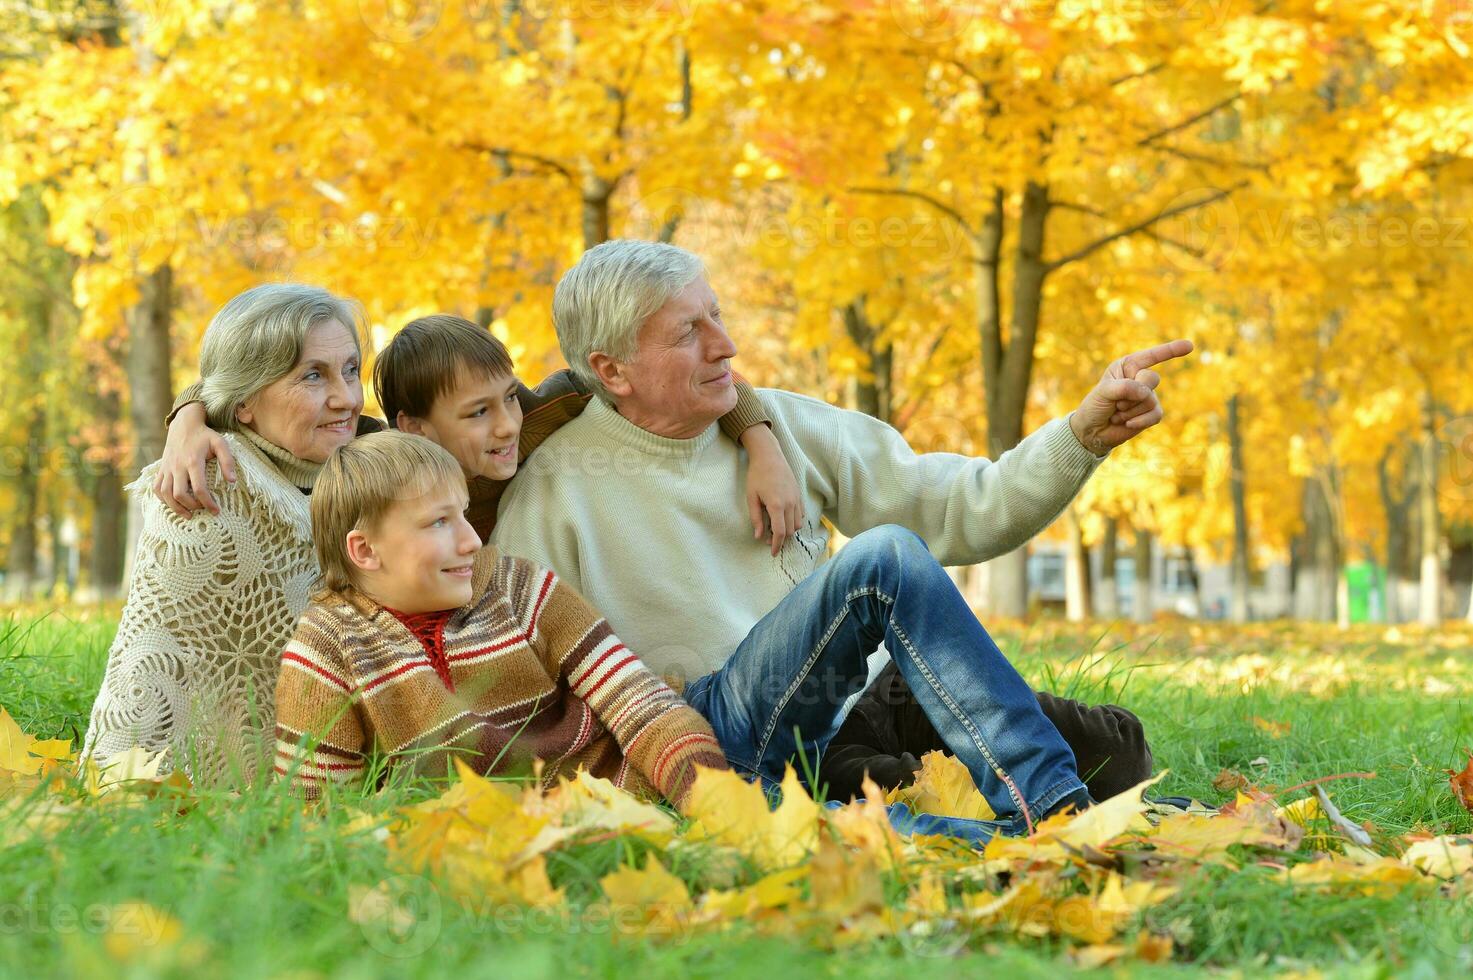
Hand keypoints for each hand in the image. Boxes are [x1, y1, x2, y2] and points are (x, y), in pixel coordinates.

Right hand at [153, 402, 236, 516]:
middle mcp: (177, 466)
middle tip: (202, 510)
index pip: (199, 488)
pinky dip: (163, 499)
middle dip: (191, 506)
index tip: (215, 511)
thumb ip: (228, 461)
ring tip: (188, 514)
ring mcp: (167, 468)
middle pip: (179, 494)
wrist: (184, 425)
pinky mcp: (161, 469)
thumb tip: (232, 482)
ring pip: (165, 494)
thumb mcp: (220, 444)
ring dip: (175, 507)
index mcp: (193, 461)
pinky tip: (174, 504)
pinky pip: (157, 488)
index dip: (208, 503)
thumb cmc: (205, 436)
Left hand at [740, 424, 804, 555]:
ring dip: (789, 530)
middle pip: (790, 531)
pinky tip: (784, 518)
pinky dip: (794, 521)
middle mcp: (790, 503)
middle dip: (781, 539)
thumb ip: (756, 518)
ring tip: (775, 528)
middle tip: (767, 538)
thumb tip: (758, 536)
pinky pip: (801, 514)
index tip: (772, 553)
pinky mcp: (799, 494)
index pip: (780, 533)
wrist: (769, 456)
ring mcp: (797, 499)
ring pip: (798, 524)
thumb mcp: (751, 497)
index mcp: (777, 505)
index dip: (776, 545)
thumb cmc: (757, 476)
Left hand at [1069, 339, 1194, 456]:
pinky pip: (1155, 414)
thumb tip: (1146, 393)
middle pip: (1152, 379)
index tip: (1190, 345)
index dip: (1170, 350)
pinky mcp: (1151, 413)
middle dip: (1133, 392)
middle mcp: (1139, 378)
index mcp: (1128, 366)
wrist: (1093, 431)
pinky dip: (1139, 421)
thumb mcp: (1103, 392)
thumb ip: (1124, 388)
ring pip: (1150, 400)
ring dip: (1129, 410)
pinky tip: (1126, 424)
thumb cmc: (1095, 406)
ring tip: (1117, 413)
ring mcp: (1147, 396)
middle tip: (1116, 402)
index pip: (1151, 356)